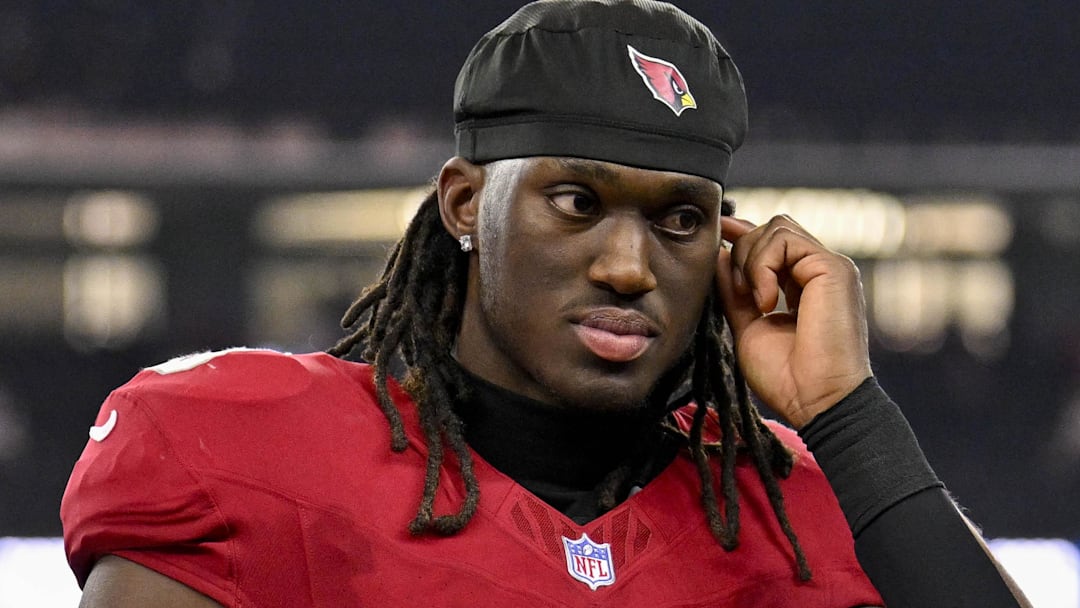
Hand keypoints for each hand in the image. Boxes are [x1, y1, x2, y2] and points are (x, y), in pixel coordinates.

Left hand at [716, 215, 871, 427]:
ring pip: (777, 228)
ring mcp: (829, 267)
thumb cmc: (786, 376)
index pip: (773, 243)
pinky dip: (763, 267)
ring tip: (755, 301)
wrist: (816, 401)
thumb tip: (719, 253)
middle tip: (739, 294)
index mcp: (802, 283)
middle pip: (772, 229)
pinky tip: (767, 303)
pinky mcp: (834, 268)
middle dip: (742, 253)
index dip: (742, 236)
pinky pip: (785, 241)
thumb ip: (735, 291)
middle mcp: (819, 271)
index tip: (718, 236)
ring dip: (751, 260)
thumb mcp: (748, 326)